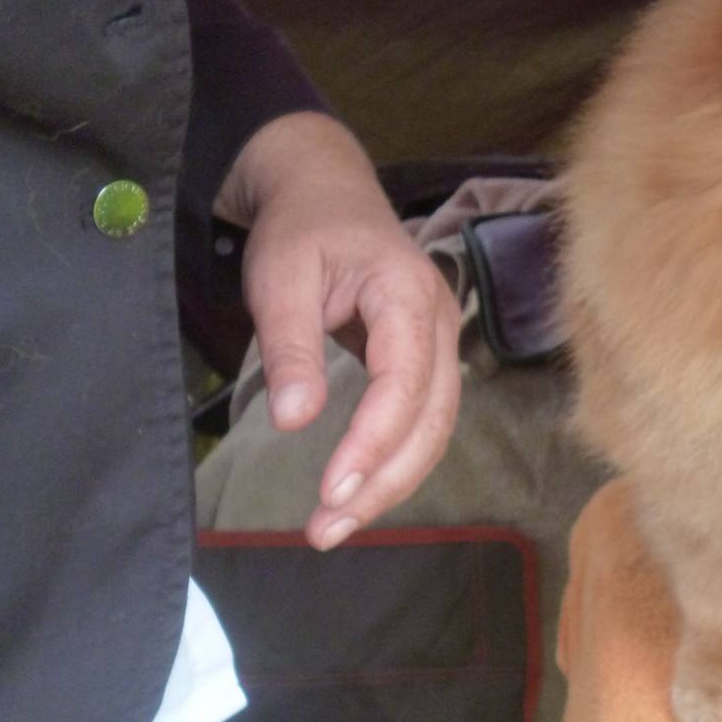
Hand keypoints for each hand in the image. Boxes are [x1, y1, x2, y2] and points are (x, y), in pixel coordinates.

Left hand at [215, 113, 461, 549]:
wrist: (327, 193)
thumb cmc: (303, 230)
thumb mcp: (280, 278)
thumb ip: (290, 347)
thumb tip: (293, 421)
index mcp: (407, 295)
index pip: (404, 382)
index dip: (373, 441)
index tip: (329, 489)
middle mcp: (441, 322)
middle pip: (432, 419)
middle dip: (384, 481)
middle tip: (325, 528)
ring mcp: (441, 342)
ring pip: (434, 428)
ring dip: (391, 482)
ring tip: (334, 524)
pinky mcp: (426, 360)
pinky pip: (423, 420)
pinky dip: (394, 461)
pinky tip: (357, 491)